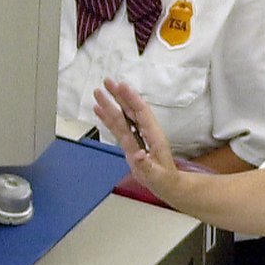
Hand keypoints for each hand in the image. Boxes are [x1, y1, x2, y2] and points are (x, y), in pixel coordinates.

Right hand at [92, 79, 179, 196]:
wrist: (167, 184)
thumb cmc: (163, 179)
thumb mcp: (156, 175)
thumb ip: (146, 165)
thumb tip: (138, 155)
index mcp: (153, 136)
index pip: (141, 113)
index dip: (132, 98)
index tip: (122, 86)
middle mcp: (144, 132)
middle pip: (131, 109)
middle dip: (119, 95)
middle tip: (107, 81)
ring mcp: (137, 136)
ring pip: (123, 116)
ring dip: (111, 103)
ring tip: (98, 92)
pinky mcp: (130, 141)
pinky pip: (118, 127)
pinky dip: (108, 118)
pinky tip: (99, 110)